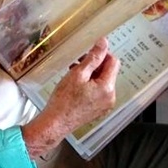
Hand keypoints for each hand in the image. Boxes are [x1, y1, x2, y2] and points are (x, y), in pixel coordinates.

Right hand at [21, 39, 118, 157]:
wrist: (54, 124)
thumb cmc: (63, 101)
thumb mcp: (78, 73)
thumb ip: (93, 57)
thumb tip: (103, 43)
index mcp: (107, 88)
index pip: (113, 62)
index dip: (102, 54)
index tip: (90, 52)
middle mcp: (110, 98)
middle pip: (108, 72)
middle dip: (94, 65)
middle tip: (79, 62)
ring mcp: (105, 105)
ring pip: (102, 81)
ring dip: (90, 74)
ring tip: (74, 72)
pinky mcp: (98, 109)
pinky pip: (98, 91)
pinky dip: (90, 85)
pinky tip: (76, 84)